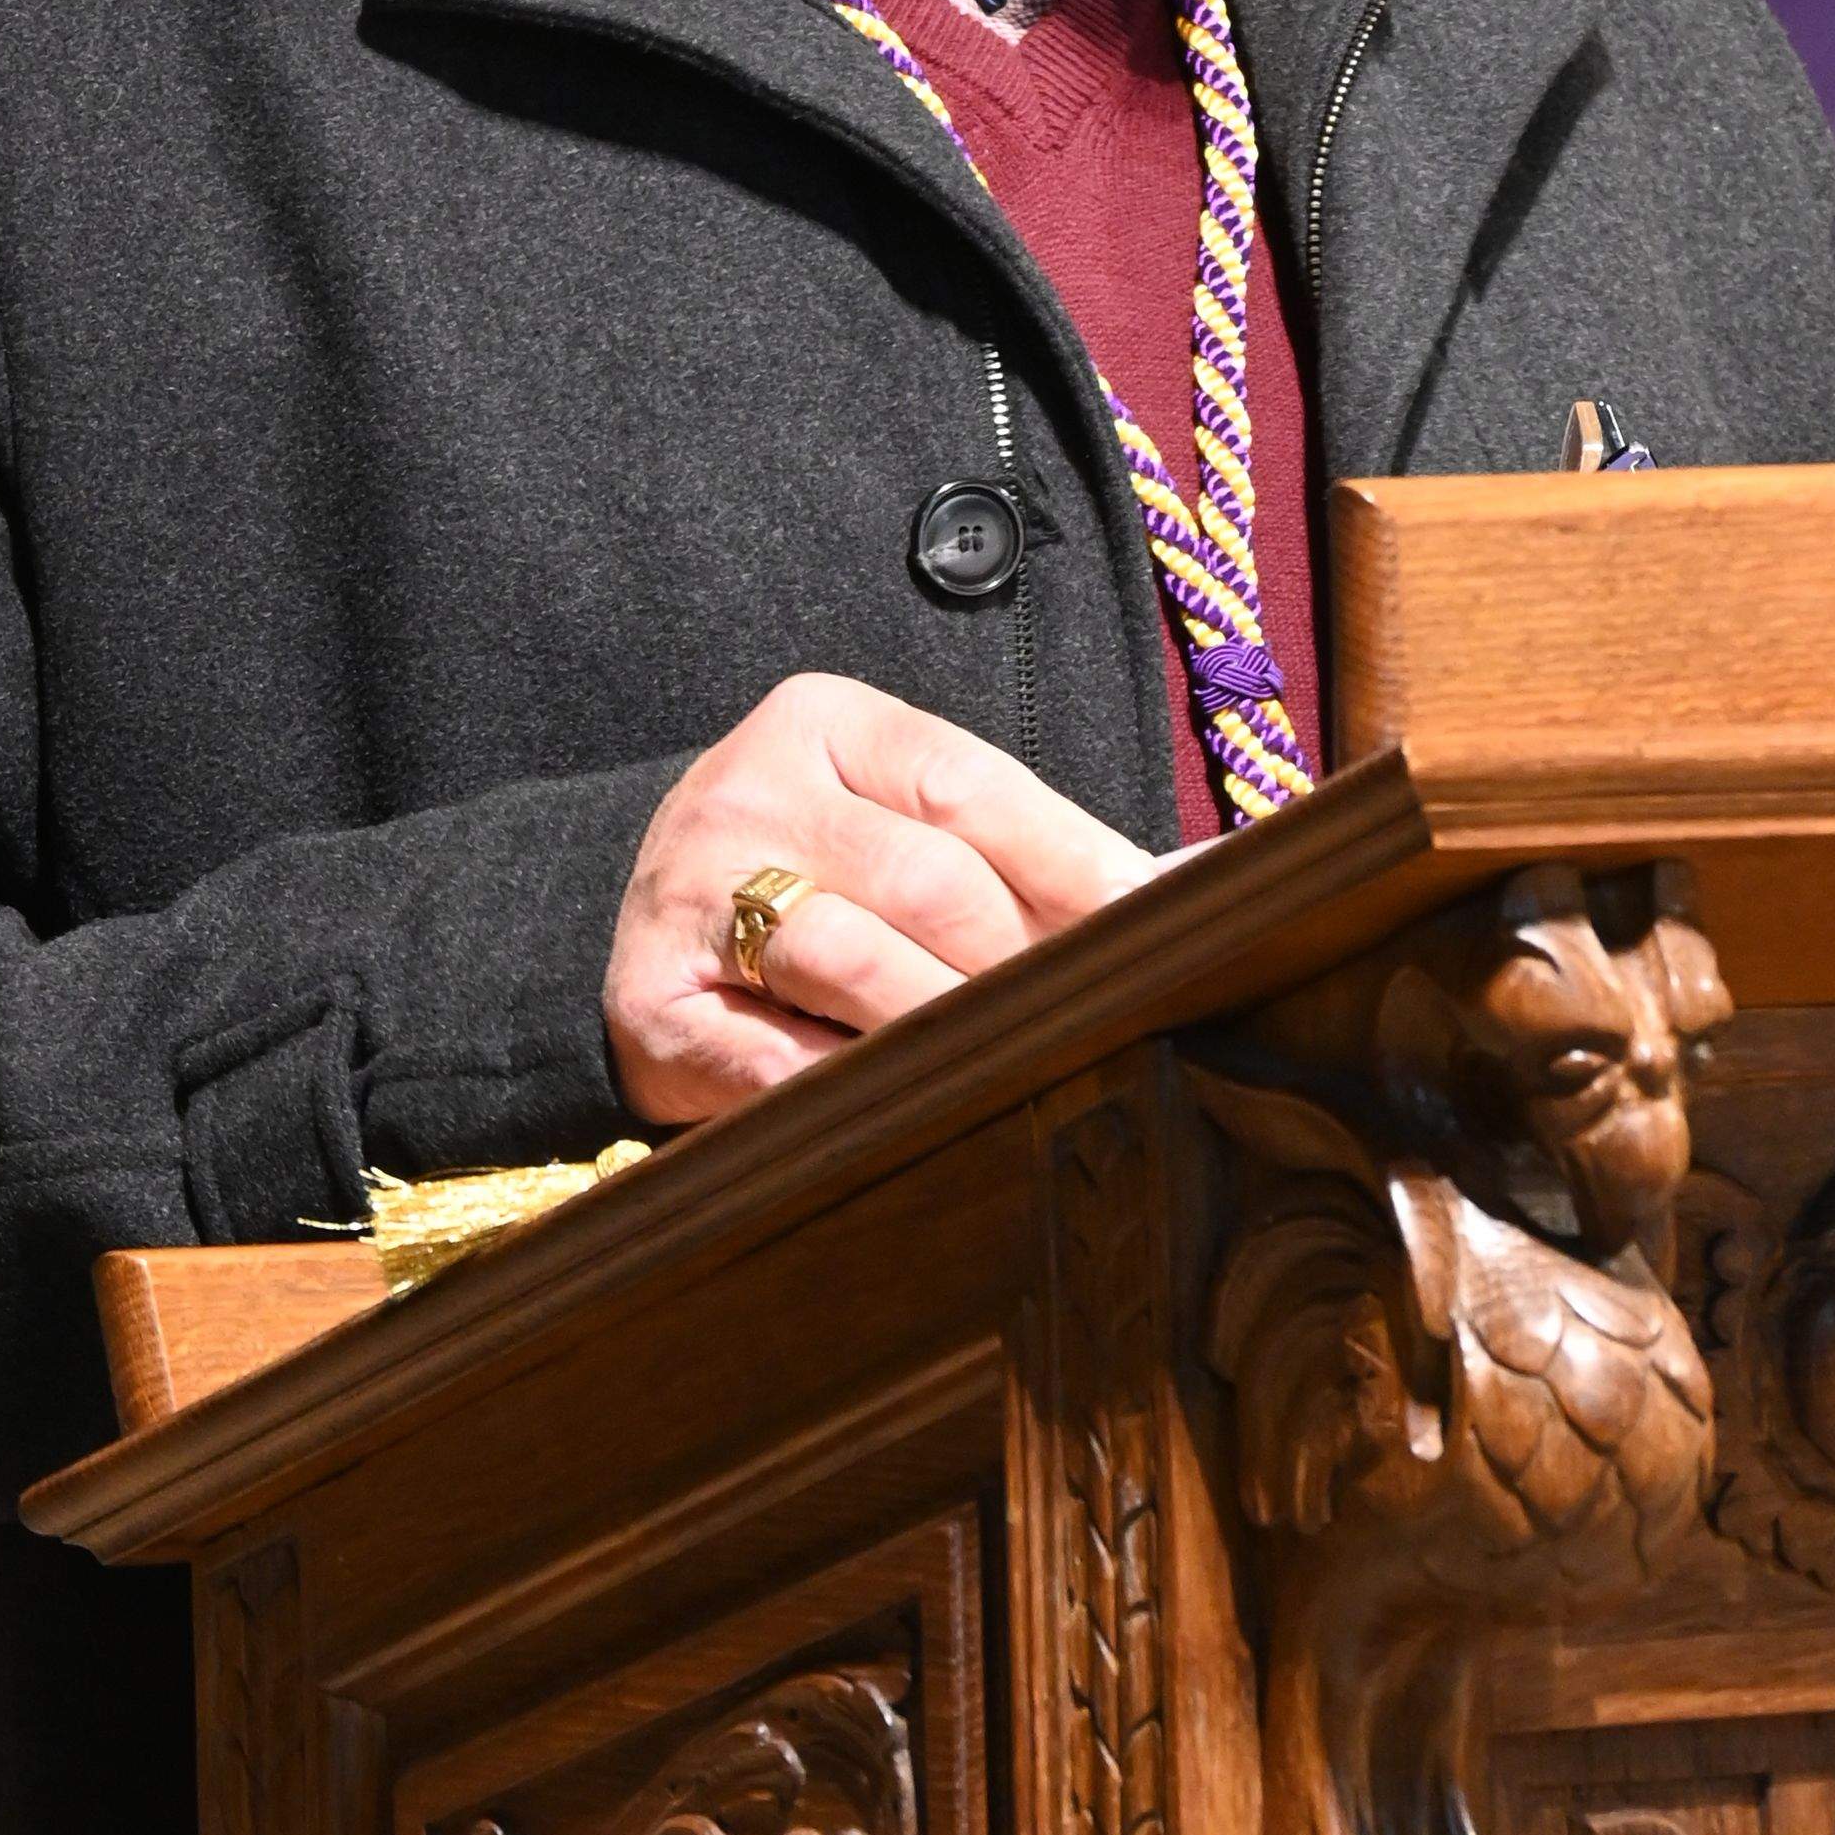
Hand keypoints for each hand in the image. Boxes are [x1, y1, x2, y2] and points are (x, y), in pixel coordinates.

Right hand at [607, 673, 1154, 1122]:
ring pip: (854, 961)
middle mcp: (747, 790)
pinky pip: (774, 1056)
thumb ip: (1022, 849)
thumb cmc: (822, 878)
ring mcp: (689, 893)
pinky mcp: (652, 1002)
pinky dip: (853, 1087)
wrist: (647, 935)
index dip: (1074, 859)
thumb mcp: (903, 824)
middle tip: (1090, 1020)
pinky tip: (909, 1111)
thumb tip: (1187, 888)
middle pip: (927, 879)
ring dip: (947, 1028)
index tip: (1154, 922)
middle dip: (1020, 962)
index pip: (969, 784)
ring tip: (1012, 1067)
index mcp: (825, 724)